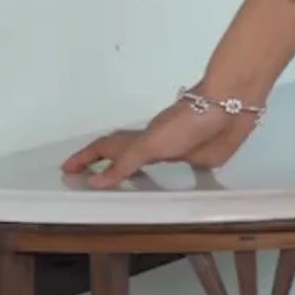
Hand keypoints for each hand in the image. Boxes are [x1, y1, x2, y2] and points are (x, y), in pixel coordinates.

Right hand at [61, 97, 259, 190]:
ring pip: (151, 163)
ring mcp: (178, 151)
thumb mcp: (150, 144)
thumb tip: (93, 182)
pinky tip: (174, 189)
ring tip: (124, 188)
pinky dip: (171, 180)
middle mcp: (156, 145)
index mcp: (140, 140)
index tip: (66, 170)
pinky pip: (182, 174)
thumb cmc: (187, 121)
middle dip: (105, 166)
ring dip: (136, 173)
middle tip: (88, 180)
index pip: (107, 150)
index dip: (86, 159)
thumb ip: (125, 164)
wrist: (228, 106)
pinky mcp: (201, 158)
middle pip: (125, 156)